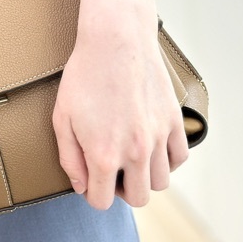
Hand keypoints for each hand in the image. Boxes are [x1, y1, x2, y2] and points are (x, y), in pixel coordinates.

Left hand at [52, 11, 188, 209]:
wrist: (116, 40)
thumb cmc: (84, 76)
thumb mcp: (62, 119)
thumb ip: (70, 159)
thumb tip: (82, 187)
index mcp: (103, 155)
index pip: (102, 201)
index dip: (93, 194)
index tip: (91, 180)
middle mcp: (135, 152)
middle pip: (139, 198)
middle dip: (122, 190)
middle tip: (112, 170)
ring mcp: (158, 137)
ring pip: (162, 182)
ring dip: (146, 176)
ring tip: (132, 158)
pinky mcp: (174, 121)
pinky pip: (180, 157)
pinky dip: (168, 159)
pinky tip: (152, 147)